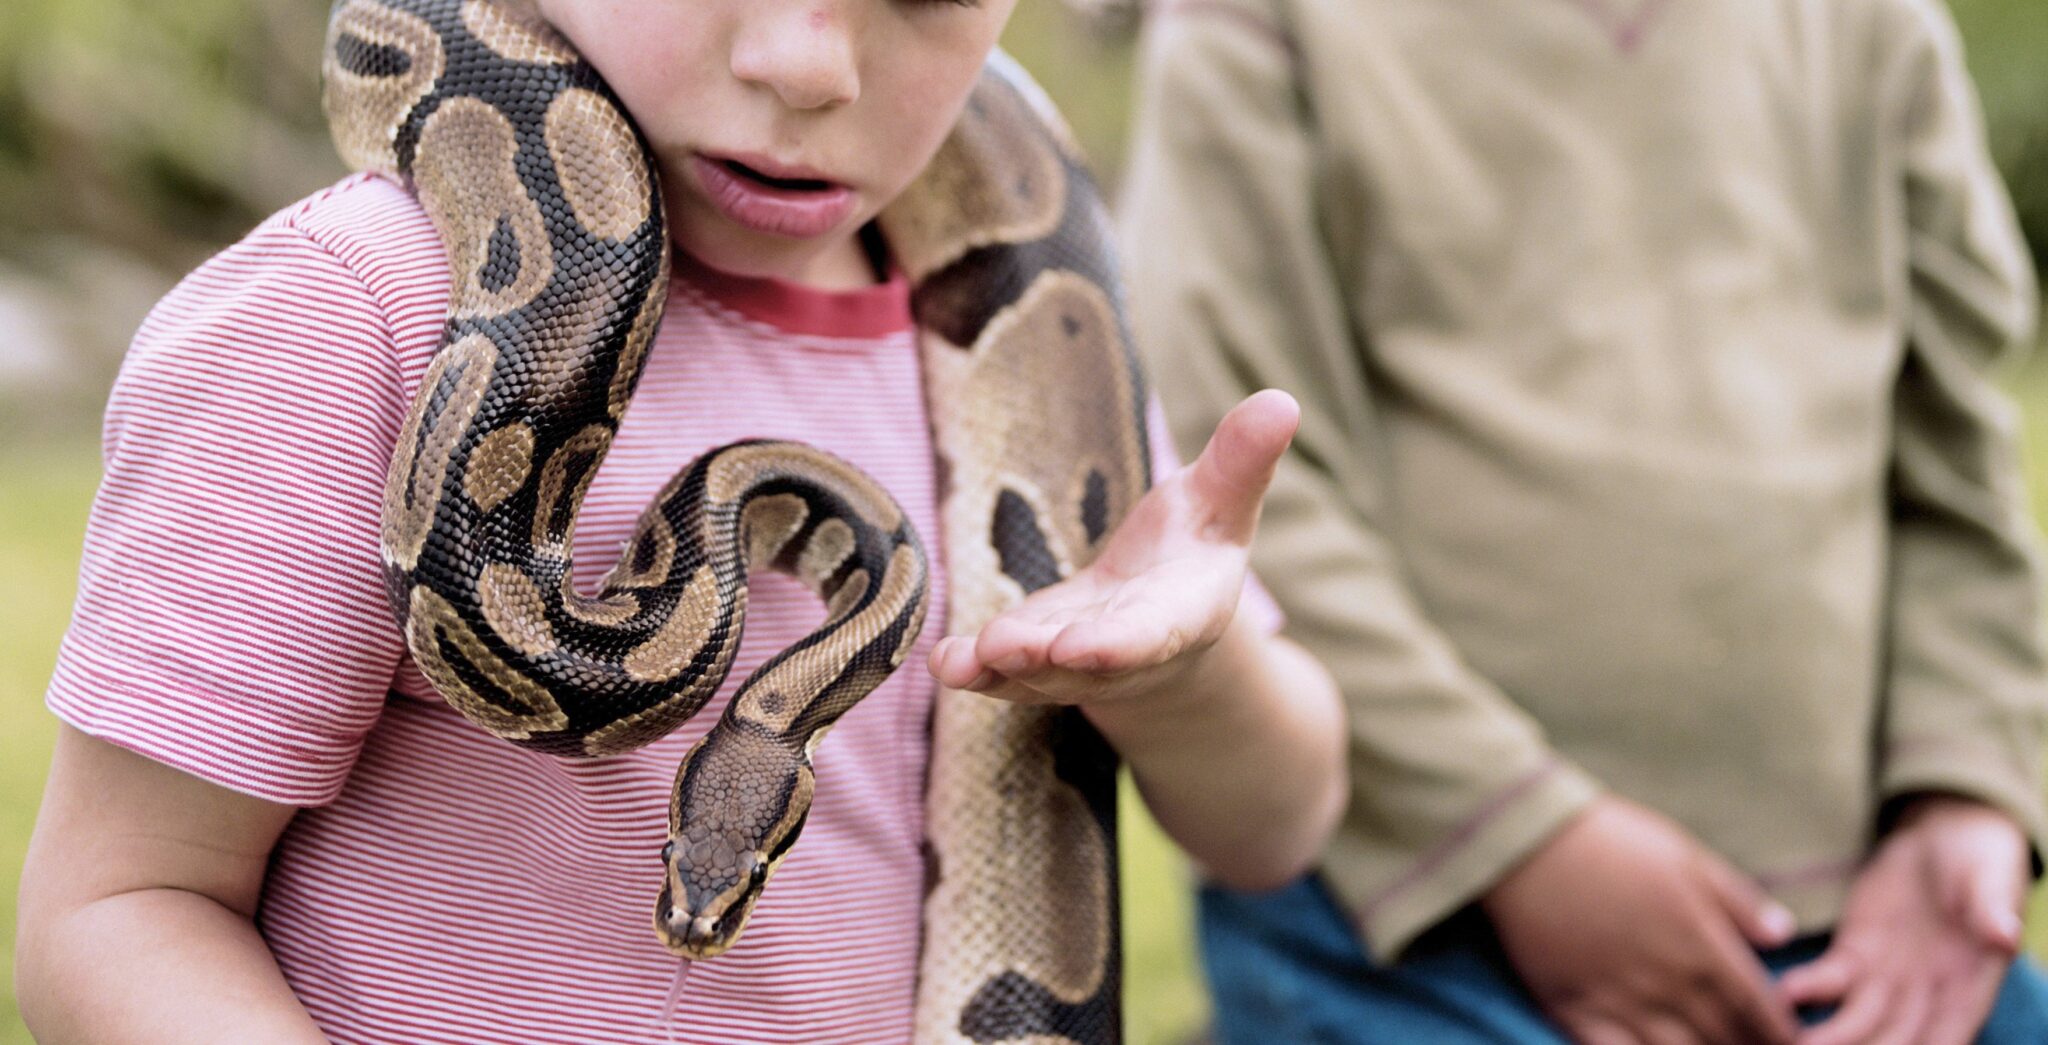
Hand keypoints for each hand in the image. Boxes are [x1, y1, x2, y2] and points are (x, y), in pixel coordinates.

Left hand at [927, 390, 1297, 715]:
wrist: (1162, 617)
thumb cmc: (1192, 550)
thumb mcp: (1220, 502)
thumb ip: (1242, 460)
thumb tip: (1283, 400)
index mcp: (1181, 615)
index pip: (1150, 634)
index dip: (1119, 644)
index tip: (1085, 644)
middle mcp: (1127, 654)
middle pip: (1087, 665)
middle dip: (1050, 659)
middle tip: (1009, 646)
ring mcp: (1076, 666)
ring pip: (1038, 677)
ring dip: (1002, 668)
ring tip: (966, 657)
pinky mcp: (1035, 662)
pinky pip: (1004, 678)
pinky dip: (973, 672)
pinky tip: (943, 661)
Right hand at [1483, 795, 1800, 1044]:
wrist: (1528, 842)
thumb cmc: (1612, 841)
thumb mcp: (1686, 856)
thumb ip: (1739, 900)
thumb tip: (1783, 933)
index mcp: (1701, 946)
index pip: (1757, 1007)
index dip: (1778, 1031)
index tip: (1790, 1040)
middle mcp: (1668, 984)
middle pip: (1723, 1038)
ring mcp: (1621, 1002)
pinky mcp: (1575, 1008)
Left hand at [1779, 795, 2026, 1044]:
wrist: (1942, 839)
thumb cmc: (1980, 864)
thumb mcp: (1989, 880)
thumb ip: (1992, 909)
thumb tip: (2006, 934)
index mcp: (1971, 986)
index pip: (1950, 1033)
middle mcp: (1928, 993)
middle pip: (1897, 1037)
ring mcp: (1888, 977)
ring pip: (1858, 1019)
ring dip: (1830, 1035)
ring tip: (1798, 1042)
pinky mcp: (1855, 951)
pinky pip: (1830, 978)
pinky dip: (1808, 988)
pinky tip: (1785, 992)